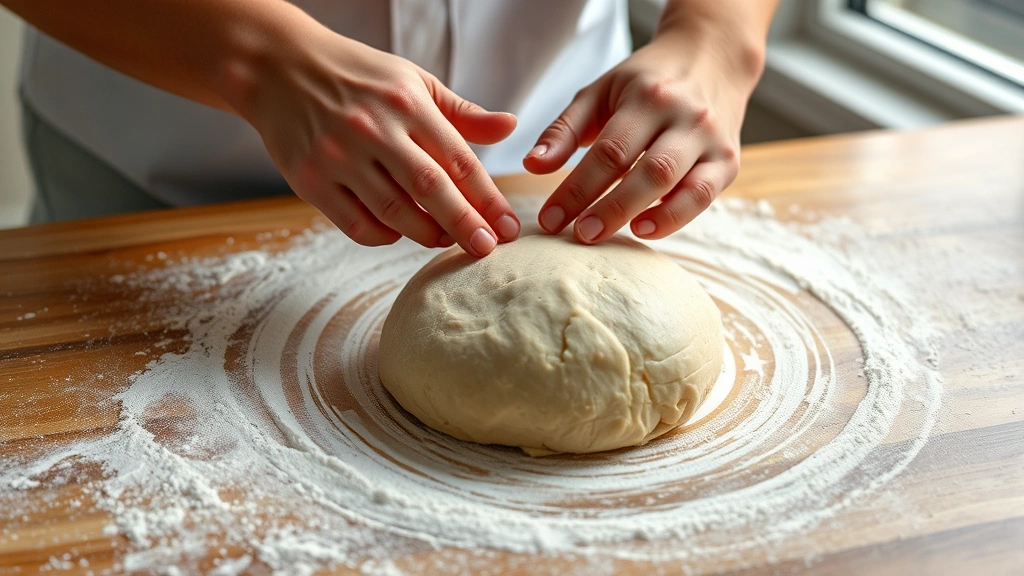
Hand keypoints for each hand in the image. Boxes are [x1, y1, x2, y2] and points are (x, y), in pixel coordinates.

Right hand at [223, 12, 520, 255]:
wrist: (277, 67)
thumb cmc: (356, 76)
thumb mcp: (413, 81)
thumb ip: (461, 113)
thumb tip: (511, 127)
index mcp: (407, 103)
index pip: (458, 159)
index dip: (488, 198)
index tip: (508, 226)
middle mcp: (373, 129)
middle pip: (430, 189)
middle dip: (465, 224)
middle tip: (487, 249)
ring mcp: (338, 156)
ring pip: (393, 212)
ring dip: (426, 233)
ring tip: (445, 241)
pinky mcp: (308, 179)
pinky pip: (355, 224)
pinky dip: (382, 236)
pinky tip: (397, 232)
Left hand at [523, 17, 766, 243]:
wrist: (713, 58)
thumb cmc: (646, 81)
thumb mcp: (600, 91)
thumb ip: (565, 129)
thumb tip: (533, 164)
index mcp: (648, 97)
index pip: (608, 151)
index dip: (577, 189)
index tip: (549, 220)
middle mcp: (685, 116)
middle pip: (646, 171)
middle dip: (609, 208)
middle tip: (578, 236)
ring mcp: (710, 139)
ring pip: (677, 184)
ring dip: (640, 214)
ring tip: (607, 237)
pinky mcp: (728, 161)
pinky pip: (704, 195)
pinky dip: (676, 217)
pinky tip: (646, 230)